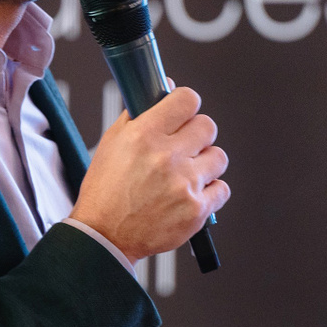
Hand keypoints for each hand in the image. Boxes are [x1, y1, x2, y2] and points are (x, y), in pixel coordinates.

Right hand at [70, 86, 229, 262]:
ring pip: (218, 157)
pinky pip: (221, 189)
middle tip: (186, 145)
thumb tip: (162, 88)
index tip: (184, 110)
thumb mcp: (111, 143)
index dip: (186, 103)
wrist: (104, 237)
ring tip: (187, 173)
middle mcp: (166, 157)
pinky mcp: (196, 210)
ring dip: (205, 163)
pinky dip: (209, 191)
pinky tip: (191, 193)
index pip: (186, 100)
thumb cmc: (105, 192)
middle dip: (197, 133)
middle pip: (208, 125)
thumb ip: (137, 114)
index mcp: (144, 136)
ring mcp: (184, 184)